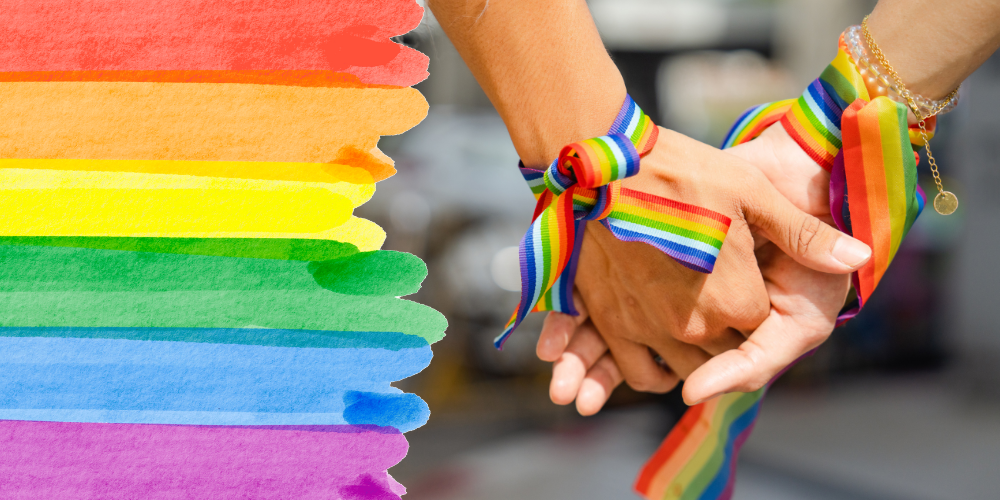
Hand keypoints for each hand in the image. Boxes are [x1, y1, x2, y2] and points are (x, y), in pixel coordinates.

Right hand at [535, 126, 867, 414]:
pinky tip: (658, 344)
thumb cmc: (681, 171)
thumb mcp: (751, 193)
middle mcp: (693, 326)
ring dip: (693, 357)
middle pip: (724, 350)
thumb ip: (804, 235)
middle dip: (727, 331)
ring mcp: (647, 329)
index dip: (758, 296)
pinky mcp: (611, 323)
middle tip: (718, 289)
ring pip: (683, 369)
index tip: (748, 268)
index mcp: (736, 300)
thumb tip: (859, 258)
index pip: (760, 323)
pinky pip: (639, 371)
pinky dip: (652, 368)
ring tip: (691, 323)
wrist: (600, 163)